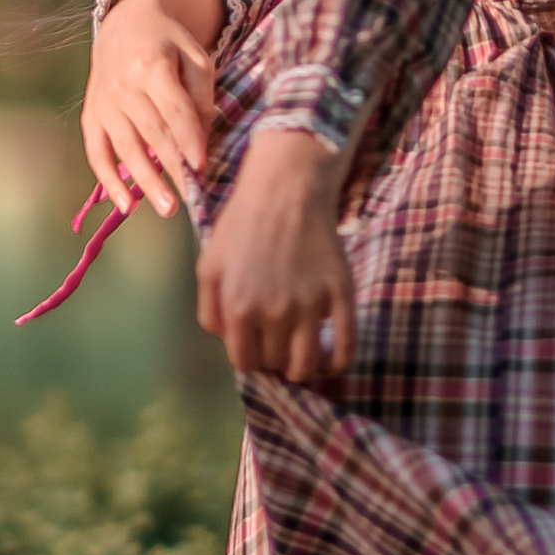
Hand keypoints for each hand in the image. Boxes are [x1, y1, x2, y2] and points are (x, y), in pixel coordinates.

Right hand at [82, 0, 218, 218]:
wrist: (127, 24)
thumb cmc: (171, 45)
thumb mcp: (196, 58)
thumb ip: (201, 97)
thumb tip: (200, 145)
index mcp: (152, 63)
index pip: (173, 109)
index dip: (188, 139)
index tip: (202, 167)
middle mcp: (123, 83)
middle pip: (151, 132)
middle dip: (172, 168)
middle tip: (190, 199)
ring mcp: (103, 101)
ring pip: (126, 147)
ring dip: (145, 181)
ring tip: (167, 208)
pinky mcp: (91, 114)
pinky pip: (97, 152)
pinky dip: (108, 181)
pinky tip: (125, 206)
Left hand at [196, 127, 356, 382]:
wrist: (288, 187)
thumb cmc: (244, 223)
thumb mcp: (209, 265)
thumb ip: (209, 310)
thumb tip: (227, 342)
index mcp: (238, 308)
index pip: (245, 362)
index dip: (250, 358)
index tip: (256, 348)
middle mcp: (274, 313)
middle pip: (276, 363)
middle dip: (274, 358)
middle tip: (277, 341)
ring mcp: (310, 305)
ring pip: (307, 364)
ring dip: (303, 367)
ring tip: (302, 354)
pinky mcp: (339, 294)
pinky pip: (345, 344)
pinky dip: (339, 361)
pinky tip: (332, 359)